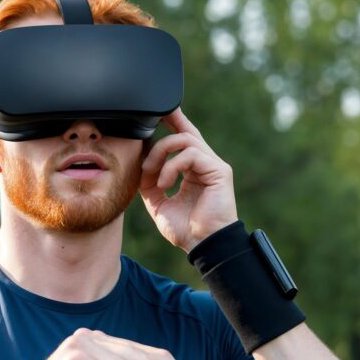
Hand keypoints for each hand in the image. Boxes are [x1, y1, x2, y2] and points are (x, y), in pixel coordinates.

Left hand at [138, 107, 239, 252]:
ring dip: (161, 154)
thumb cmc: (186, 229)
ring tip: (151, 175)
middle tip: (145, 147)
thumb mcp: (159, 204)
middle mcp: (206, 164)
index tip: (157, 114)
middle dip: (165, 129)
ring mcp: (214, 166)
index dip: (173, 122)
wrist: (202, 245)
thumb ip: (150, 184)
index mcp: (194, 171)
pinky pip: (191, 154)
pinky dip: (172, 166)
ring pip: (185, 140)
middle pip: (186, 132)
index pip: (184, 139)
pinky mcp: (219, 171)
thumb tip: (141, 166)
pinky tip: (165, 184)